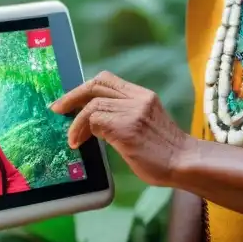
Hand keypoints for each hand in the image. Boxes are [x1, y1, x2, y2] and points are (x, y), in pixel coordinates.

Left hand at [51, 71, 190, 186]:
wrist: (184, 162)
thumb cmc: (164, 152)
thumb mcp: (144, 124)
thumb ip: (124, 116)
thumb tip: (93, 121)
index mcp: (143, 95)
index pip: (107, 79)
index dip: (84, 87)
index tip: (70, 100)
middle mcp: (138, 98)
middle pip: (96, 84)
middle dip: (72, 96)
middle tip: (58, 109)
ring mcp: (134, 111)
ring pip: (92, 104)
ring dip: (75, 121)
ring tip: (72, 138)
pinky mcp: (128, 128)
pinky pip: (95, 120)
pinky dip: (81, 130)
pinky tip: (80, 142)